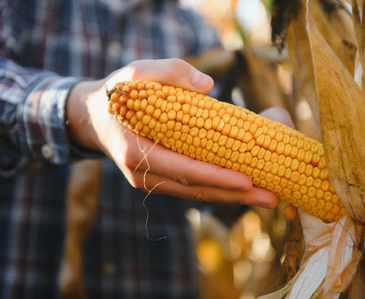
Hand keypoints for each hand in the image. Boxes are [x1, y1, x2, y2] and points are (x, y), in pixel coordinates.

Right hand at [66, 58, 292, 207]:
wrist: (94, 117)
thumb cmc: (118, 93)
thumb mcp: (137, 71)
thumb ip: (170, 72)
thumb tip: (208, 86)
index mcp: (136, 150)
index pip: (181, 169)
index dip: (214, 177)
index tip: (246, 181)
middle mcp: (141, 174)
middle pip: (193, 189)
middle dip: (233, 195)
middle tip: (271, 196)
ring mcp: (148, 180)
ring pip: (193, 193)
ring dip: (229, 197)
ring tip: (265, 196)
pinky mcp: (157, 180)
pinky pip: (188, 187)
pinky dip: (215, 189)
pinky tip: (240, 188)